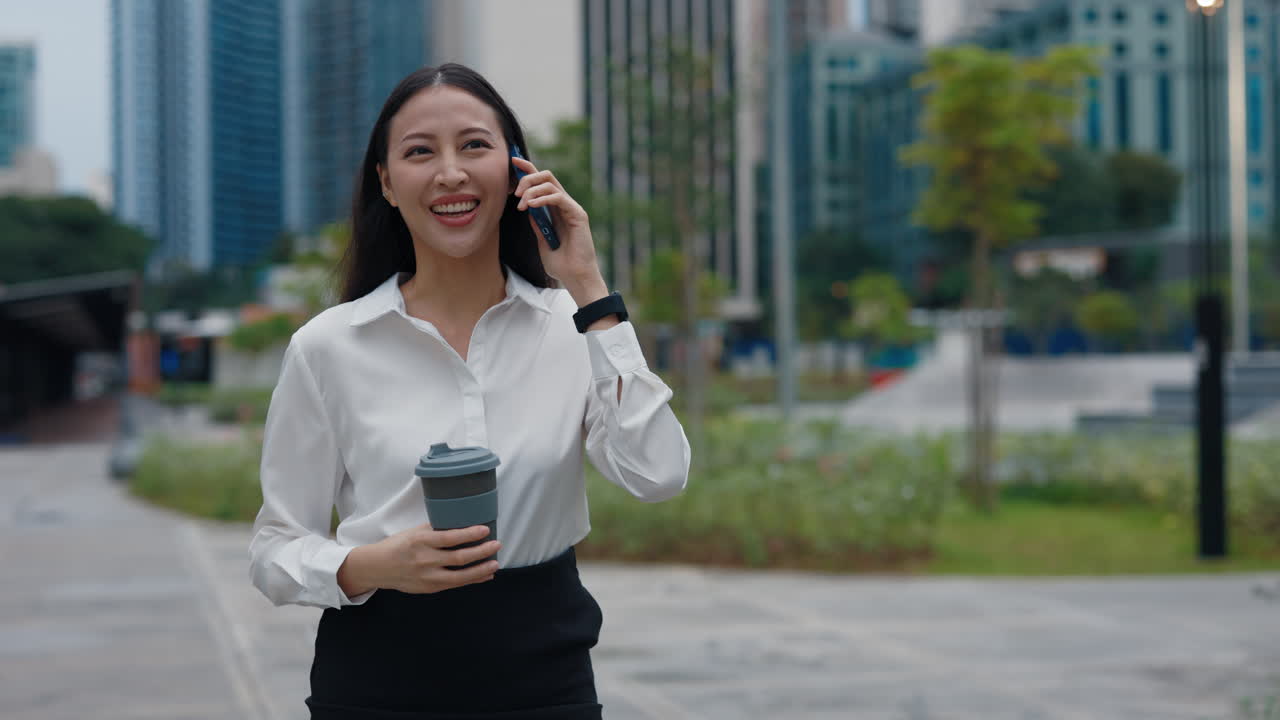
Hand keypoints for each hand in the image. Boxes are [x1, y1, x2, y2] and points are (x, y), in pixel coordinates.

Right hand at [375, 524, 500, 594]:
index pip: (449, 538)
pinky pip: (455, 585)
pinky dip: (471, 580)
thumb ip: (435, 529)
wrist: (378, 567)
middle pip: (458, 558)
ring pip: (459, 576)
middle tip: (497, 544)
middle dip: (481, 552)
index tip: (485, 530)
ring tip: (495, 563)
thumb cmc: (398, 545)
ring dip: (480, 570)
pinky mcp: (429, 588)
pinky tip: (485, 575)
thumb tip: (460, 523)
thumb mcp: (414, 532)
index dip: (469, 534)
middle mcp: (425, 560)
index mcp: (420, 541)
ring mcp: (427, 577)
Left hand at [511, 155, 601, 287]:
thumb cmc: (561, 264)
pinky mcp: (578, 214)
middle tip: (515, 193)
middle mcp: (564, 205)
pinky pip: (558, 197)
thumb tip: (526, 208)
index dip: (527, 169)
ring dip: (531, 190)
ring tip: (521, 204)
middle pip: (546, 176)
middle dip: (527, 178)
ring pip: (550, 183)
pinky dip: (542, 198)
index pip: (542, 182)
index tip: (512, 161)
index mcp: (555, 210)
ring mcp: (571, 208)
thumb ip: (536, 224)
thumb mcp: (541, 241)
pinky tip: (531, 206)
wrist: (575, 278)